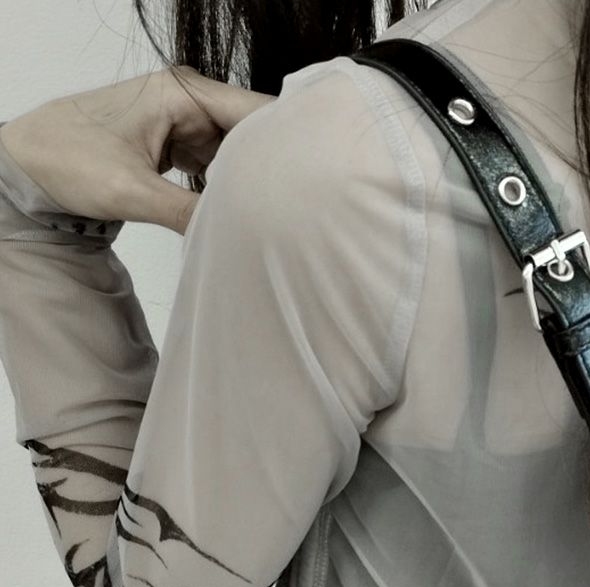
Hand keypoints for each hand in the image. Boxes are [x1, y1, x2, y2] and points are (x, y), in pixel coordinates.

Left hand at [0, 68, 274, 234]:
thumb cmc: (66, 159)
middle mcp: (189, 101)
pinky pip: (219, 166)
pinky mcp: (179, 145)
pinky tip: (238, 214)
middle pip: (252, 134)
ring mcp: (186, 123)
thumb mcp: (131, 192)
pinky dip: (228, 190)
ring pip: (238, 154)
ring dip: (249, 183)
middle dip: (269, 169)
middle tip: (291, 209)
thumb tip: (237, 236)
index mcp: (182, 92)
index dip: (285, 143)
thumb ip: (188, 212)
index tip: (307, 180)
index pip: (255, 112)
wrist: (25, 165)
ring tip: (267, 215)